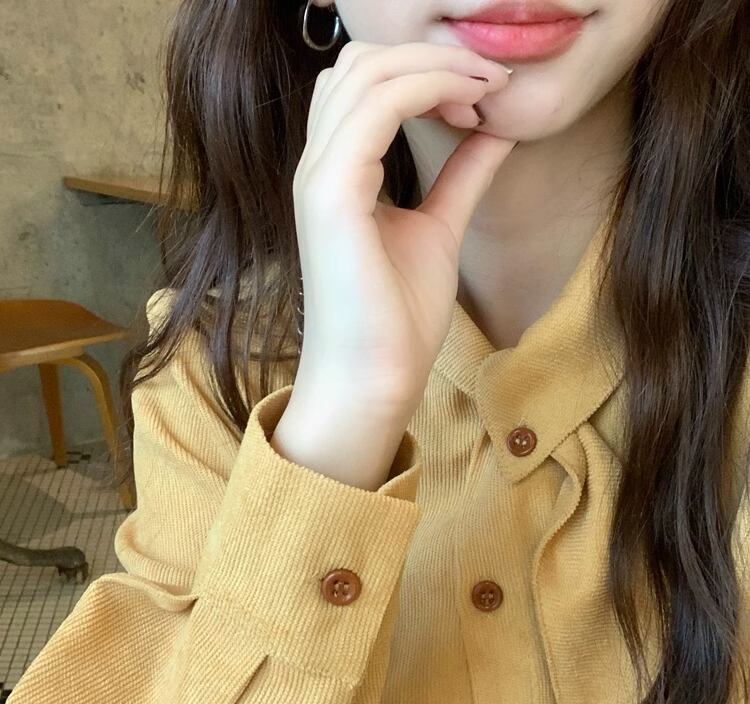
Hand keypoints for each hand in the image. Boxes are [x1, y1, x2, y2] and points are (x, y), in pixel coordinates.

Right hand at [292, 40, 515, 418]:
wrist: (375, 378)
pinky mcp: (331, 193)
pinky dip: (430, 88)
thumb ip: (461, 175)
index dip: (426, 70)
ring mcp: (319, 176)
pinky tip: (471, 109)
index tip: (486, 93)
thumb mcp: (440, 228)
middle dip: (433, 54)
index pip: (366, 83)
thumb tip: (496, 128)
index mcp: (337, 172)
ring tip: (488, 90)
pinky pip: (378, 106)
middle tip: (492, 82)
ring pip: (367, 70)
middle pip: (362, 62)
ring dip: (437, 64)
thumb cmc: (397, 318)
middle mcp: (318, 164)